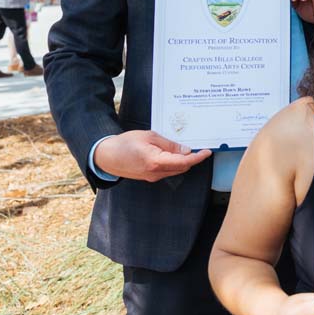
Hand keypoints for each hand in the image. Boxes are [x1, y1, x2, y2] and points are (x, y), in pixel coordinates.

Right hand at [92, 130, 211, 181]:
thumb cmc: (125, 143)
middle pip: (182, 167)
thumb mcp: (149, 137)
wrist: (106, 156)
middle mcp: (155, 173)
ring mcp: (152, 177)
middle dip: (193, 159)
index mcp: (156, 162)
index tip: (207, 152)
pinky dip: (174, 163)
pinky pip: (167, 171)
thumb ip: (169, 145)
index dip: (198, 157)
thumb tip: (186, 150)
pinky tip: (175, 153)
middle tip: (200, 147)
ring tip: (188, 148)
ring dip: (184, 161)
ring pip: (175, 170)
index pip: (184, 162)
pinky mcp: (149, 177)